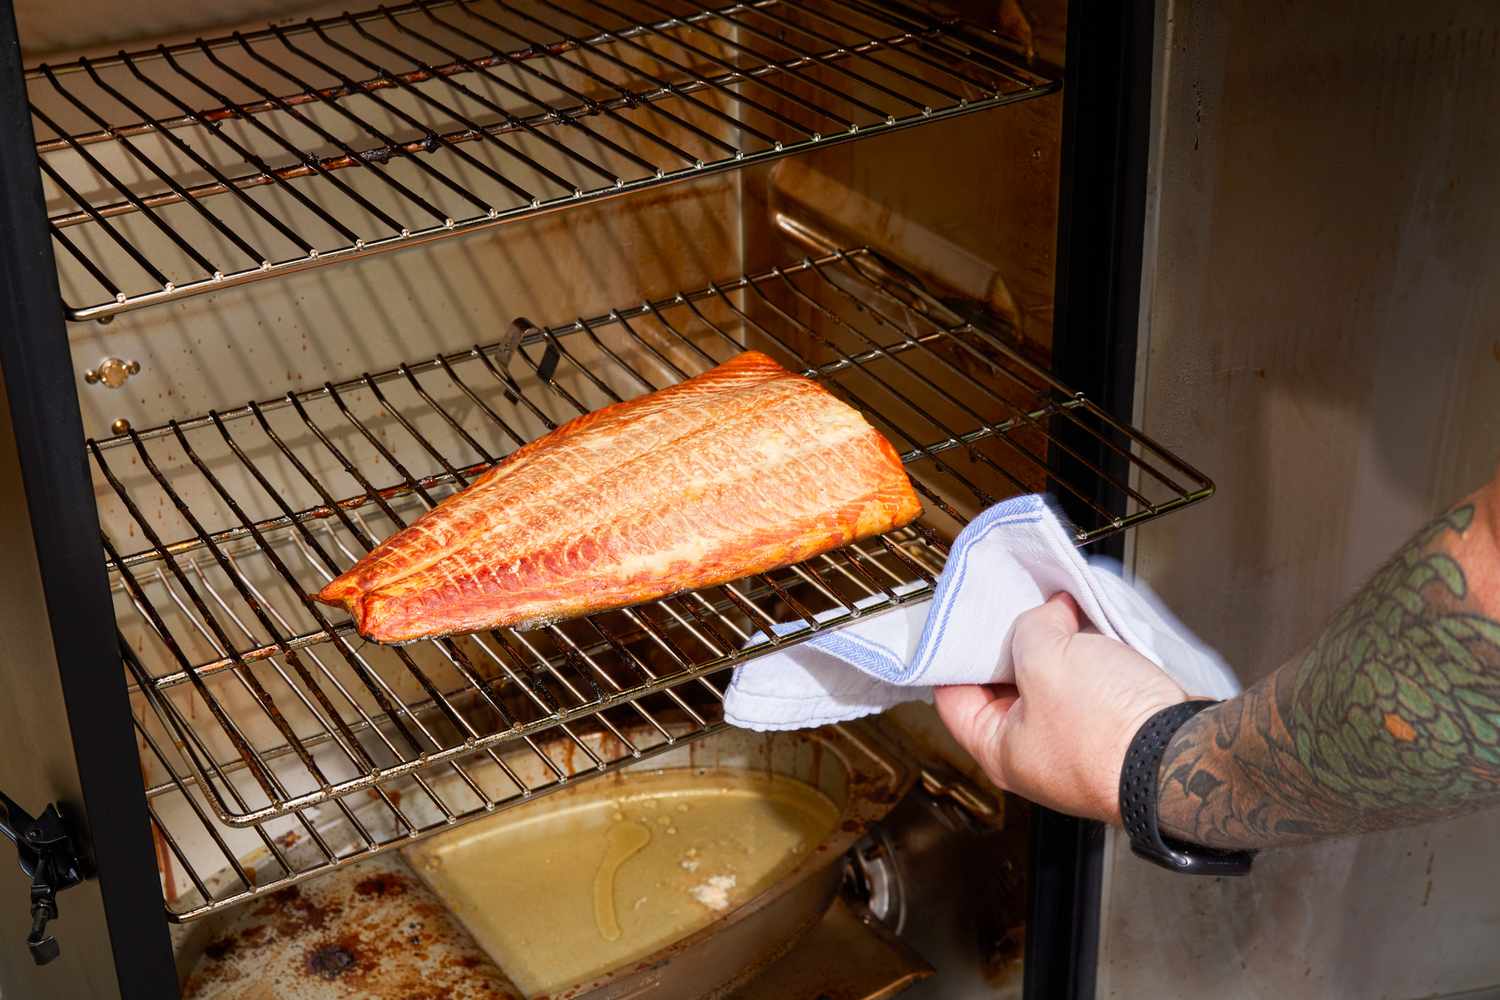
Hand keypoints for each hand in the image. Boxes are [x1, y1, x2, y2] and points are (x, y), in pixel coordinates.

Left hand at [933, 593, 1188, 823]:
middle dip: (1013, 639)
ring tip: (1060, 609)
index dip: (957, 651)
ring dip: (1056, 643)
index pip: (954, 694)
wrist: (1185, 755)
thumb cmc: (1111, 732)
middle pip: (1004, 683)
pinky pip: (1088, 685)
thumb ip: (1029, 628)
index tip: (966, 619)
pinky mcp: (1112, 730)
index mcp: (999, 750)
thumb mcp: (1045, 660)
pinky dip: (1088, 655)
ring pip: (1051, 680)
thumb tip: (1045, 613)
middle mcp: (1034, 753)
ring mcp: (1074, 743)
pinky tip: (1094, 628)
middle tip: (1019, 605)